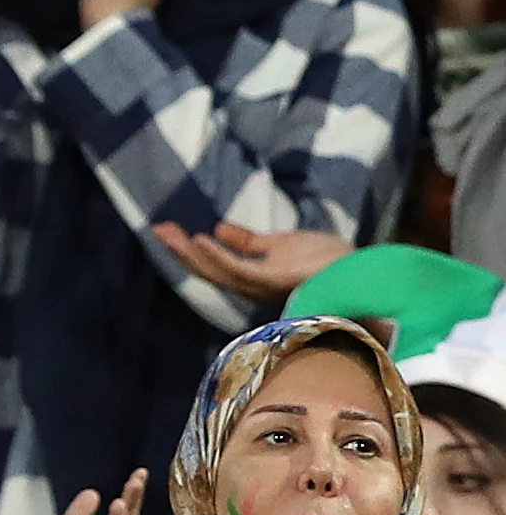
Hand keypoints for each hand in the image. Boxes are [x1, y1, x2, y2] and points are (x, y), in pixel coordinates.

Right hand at [153, 219, 341, 306]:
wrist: (357, 270)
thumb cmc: (324, 260)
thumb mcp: (280, 244)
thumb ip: (248, 241)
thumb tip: (218, 229)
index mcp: (249, 277)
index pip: (210, 263)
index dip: (186, 249)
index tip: (167, 230)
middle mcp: (249, 286)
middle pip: (206, 269)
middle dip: (180, 250)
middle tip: (157, 230)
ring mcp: (260, 285)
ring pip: (215, 271)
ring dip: (190, 253)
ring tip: (170, 234)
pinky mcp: (273, 280)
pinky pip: (238, 269)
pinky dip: (218, 256)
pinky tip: (203, 240)